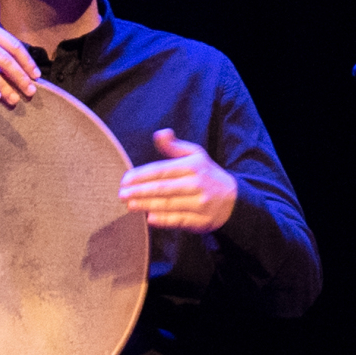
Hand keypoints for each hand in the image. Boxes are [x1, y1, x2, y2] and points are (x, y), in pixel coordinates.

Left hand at [119, 129, 237, 231]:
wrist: (234, 200)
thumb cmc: (207, 175)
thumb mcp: (195, 155)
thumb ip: (174, 146)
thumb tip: (160, 134)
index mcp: (193, 167)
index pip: (162, 170)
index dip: (141, 175)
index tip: (125, 179)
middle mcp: (197, 185)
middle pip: (163, 188)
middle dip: (140, 191)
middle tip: (122, 194)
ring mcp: (200, 204)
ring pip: (169, 204)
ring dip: (147, 205)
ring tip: (130, 205)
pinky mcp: (202, 221)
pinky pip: (180, 220)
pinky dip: (164, 220)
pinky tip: (150, 219)